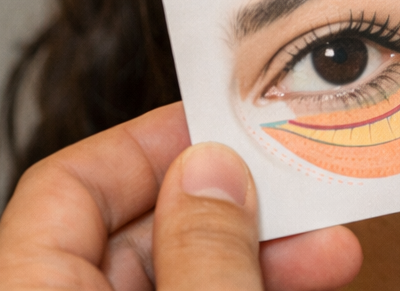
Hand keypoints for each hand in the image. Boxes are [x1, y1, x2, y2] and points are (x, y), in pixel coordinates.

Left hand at [0, 103, 360, 290]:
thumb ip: (205, 252)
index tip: (231, 124)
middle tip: (304, 189)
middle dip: (231, 207)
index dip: (153, 142)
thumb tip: (215, 170)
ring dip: (256, 255)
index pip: (68, 184)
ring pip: (171, 279)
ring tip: (331, 249)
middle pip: (132, 231)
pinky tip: (306, 282)